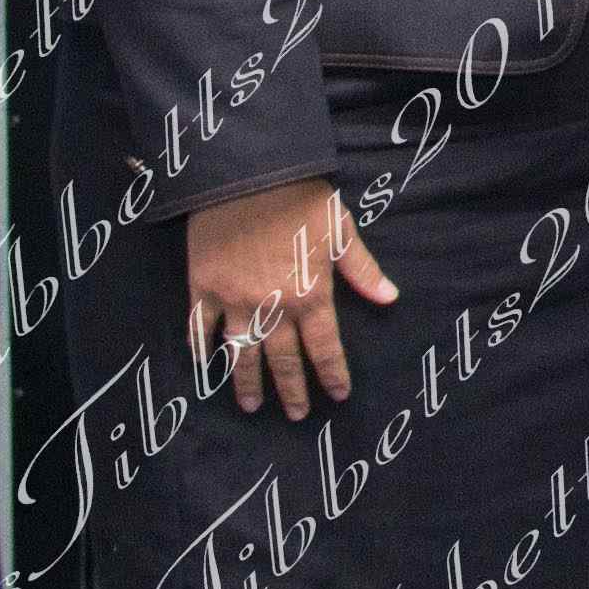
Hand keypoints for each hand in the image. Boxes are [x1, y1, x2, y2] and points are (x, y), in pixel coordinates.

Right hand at [182, 180, 401, 419]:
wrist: (248, 173)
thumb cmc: (301, 198)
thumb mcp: (340, 230)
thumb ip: (361, 269)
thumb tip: (389, 298)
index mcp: (311, 293)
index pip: (326, 346)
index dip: (332, 374)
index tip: (338, 395)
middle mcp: (272, 306)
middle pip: (283, 359)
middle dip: (292, 391)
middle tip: (298, 415)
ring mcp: (233, 300)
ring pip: (241, 353)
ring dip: (247, 382)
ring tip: (252, 406)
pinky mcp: (202, 287)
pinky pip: (199, 328)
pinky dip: (201, 349)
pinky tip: (205, 367)